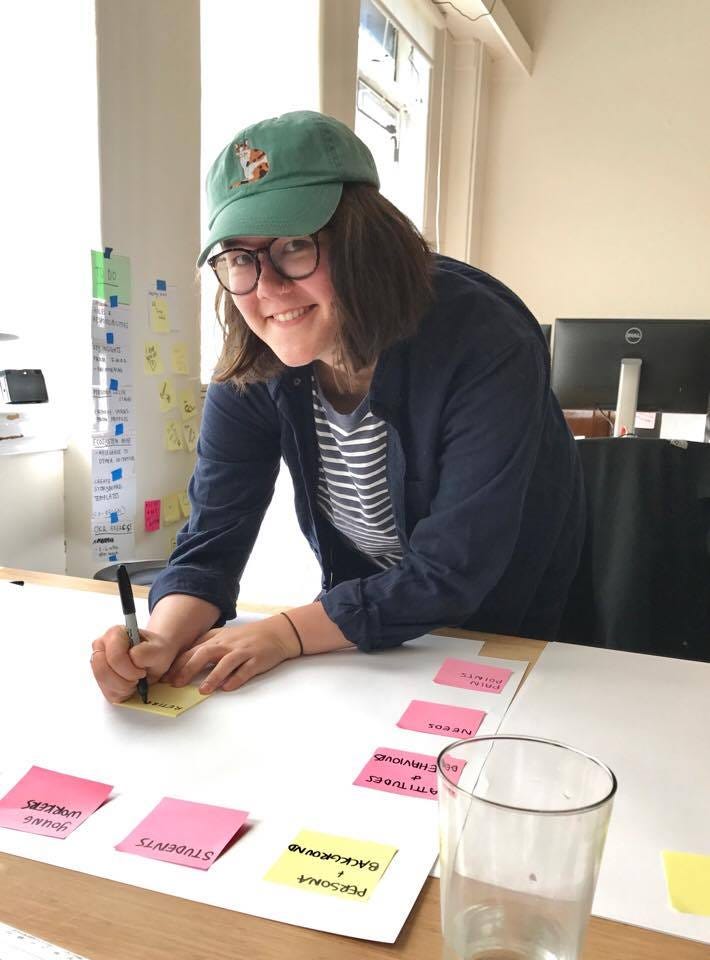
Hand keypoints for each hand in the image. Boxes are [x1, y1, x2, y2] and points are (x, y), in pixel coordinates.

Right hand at [91, 626, 180, 703]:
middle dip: (124, 681)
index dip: (130, 670)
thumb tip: (131, 657)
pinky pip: (105, 691)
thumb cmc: (155, 652)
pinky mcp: (98, 677)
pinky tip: (129, 685)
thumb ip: (145, 652)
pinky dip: (120, 693)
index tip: (142, 671)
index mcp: (115, 633)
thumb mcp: (158, 651)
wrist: (154, 658)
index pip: (115, 658)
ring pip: (103, 682)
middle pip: (103, 671)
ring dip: (123, 687)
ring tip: (135, 681)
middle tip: (138, 678)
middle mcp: (101, 645)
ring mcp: (97, 661)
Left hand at [161, 616, 300, 693]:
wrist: (277, 633)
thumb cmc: (247, 637)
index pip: (194, 649)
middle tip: (175, 683)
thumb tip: (183, 661)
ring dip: (213, 676)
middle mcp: (228, 644)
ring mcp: (243, 651)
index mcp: (218, 638)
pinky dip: (236, 679)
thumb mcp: (225, 636)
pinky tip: (228, 688)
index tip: (165, 675)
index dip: (178, 663)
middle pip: (205, 654)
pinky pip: (245, 670)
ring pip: (225, 662)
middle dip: (188, 668)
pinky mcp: (257, 660)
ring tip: (202, 690)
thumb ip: (206, 645)